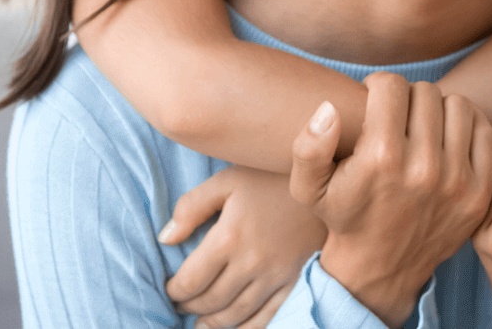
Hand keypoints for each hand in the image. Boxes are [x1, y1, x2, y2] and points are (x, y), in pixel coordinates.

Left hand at [159, 166, 326, 327]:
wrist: (325, 180)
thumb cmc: (269, 176)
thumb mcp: (226, 181)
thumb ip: (191, 207)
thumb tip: (166, 239)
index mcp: (230, 237)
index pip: (190, 281)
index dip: (174, 290)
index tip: (169, 288)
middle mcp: (251, 263)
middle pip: (210, 302)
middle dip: (190, 307)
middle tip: (181, 304)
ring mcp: (276, 277)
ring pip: (236, 315)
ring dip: (213, 323)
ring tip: (201, 321)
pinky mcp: (295, 282)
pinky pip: (267, 318)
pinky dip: (246, 328)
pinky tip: (234, 326)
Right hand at [289, 73, 491, 327]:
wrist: (383, 266)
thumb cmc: (344, 216)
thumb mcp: (309, 187)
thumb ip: (308, 146)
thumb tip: (329, 108)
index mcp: (381, 158)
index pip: (392, 86)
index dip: (378, 86)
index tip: (375, 100)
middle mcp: (423, 168)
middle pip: (426, 92)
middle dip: (408, 97)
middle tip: (399, 114)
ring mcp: (457, 181)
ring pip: (457, 106)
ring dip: (439, 108)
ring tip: (423, 122)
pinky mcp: (480, 192)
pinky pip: (483, 132)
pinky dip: (467, 126)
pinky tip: (448, 136)